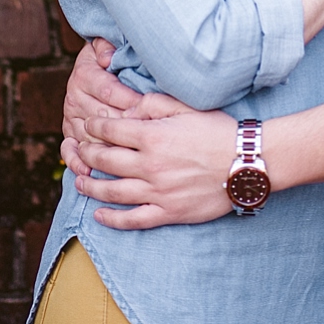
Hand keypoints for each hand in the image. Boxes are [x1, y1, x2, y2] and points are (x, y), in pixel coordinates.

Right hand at [61, 40, 191, 176]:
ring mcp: (70, 117)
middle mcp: (73, 96)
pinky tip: (88, 171)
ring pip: (88, 136)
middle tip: (144, 139)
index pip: (109, 90)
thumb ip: (107, 47)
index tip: (148, 110)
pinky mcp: (68, 132)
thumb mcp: (108, 44)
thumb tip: (108, 58)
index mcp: (84, 74)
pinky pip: (68, 150)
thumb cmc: (110, 56)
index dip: (129, 101)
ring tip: (126, 159)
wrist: (92, 65)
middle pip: (100, 116)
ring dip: (106, 148)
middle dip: (123, 127)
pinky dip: (75, 162)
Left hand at [74, 109, 237, 228]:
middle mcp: (151, 165)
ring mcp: (158, 191)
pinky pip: (133, 219)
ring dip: (91, 186)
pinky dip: (112, 219)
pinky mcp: (169, 212)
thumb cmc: (218, 130)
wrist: (246, 162)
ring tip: (79, 181)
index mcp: (153, 136)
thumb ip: (155, 104)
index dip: (95, 127)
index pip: (112, 130)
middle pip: (106, 160)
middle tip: (77, 150)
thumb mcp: (187, 107)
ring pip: (113, 191)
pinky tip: (99, 214)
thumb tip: (129, 108)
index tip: (88, 125)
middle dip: (87, 153)